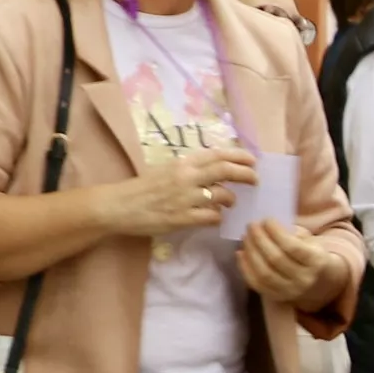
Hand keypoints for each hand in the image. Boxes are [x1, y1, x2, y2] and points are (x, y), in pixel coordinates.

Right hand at [105, 146, 258, 238]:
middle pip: (225, 171)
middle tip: (255, 180)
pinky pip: (212, 217)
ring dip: (231, 199)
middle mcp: (186, 177)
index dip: (239, 156)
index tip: (253, 160)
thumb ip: (190, 169)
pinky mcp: (182, 218)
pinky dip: (218, 217)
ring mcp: (185, 198)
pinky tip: (214, 217)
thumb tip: (216, 171)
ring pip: (222, 195)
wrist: (118, 206)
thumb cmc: (142, 187)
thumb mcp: (167, 170)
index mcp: (182, 163)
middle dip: (246, 174)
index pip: (217, 154)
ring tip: (230, 202)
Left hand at [236, 217, 345, 306]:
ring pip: (264, 273)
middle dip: (260, 239)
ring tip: (245, 237)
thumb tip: (266, 226)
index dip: (276, 232)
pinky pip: (256, 283)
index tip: (267, 220)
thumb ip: (292, 233)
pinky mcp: (276, 297)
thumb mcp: (309, 240)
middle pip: (276, 259)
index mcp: (316, 261)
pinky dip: (245, 267)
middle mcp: (304, 279)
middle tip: (252, 225)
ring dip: (251, 252)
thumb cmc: (310, 253)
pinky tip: (241, 252)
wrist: (317, 280)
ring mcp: (290, 291)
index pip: (293, 247)